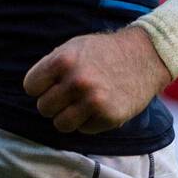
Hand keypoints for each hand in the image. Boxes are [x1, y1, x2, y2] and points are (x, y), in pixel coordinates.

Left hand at [23, 26, 171, 134]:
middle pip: (43, 108)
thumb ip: (52, 67)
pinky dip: (89, 122)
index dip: (40, 86)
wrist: (146, 55)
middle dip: (54, 103)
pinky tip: (100, 106)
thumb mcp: (73, 47)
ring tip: (80, 104)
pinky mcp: (109, 117)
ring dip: (68, 117)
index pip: (30, 87)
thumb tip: (33, 91)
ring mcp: (93, 101)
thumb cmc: (104, 51)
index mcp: (63, 60)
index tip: (52, 83)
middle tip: (69, 94)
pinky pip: (83, 130)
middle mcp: (77, 81)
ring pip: (60, 124)